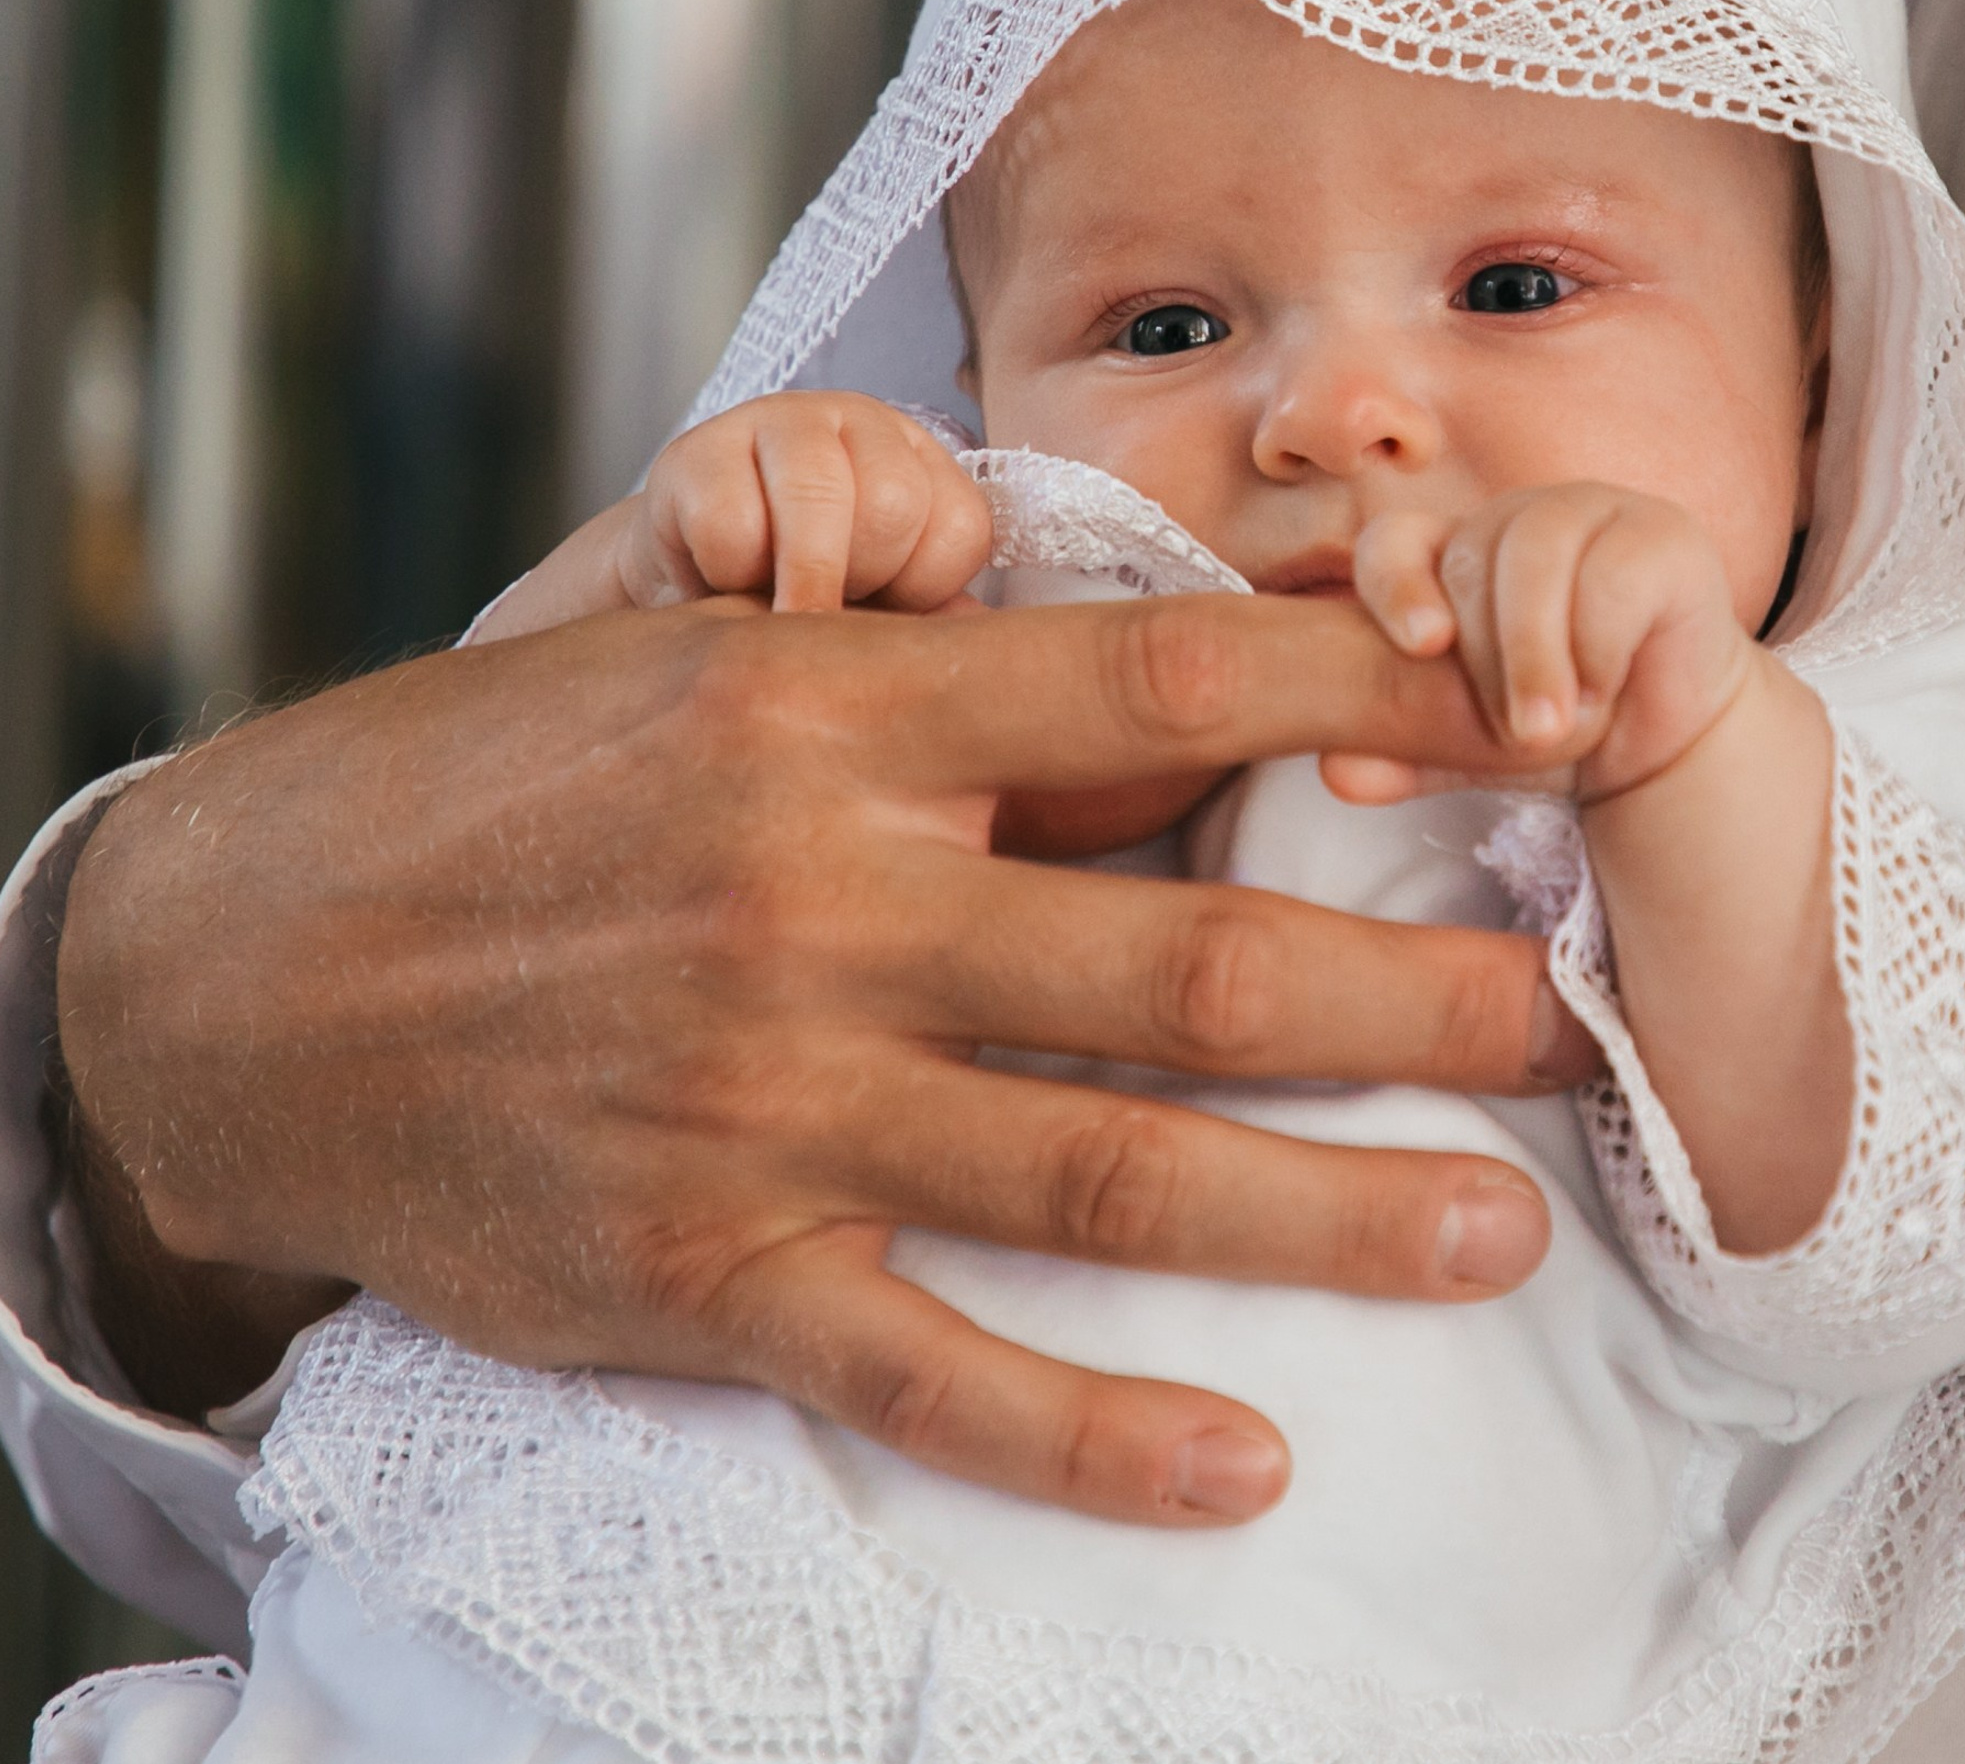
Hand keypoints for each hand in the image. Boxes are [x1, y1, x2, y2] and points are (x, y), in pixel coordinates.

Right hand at [57, 597, 1597, 1521]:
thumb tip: (1139, 663)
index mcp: (834, 717)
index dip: (1358, 693)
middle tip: (1568, 1017)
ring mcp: (766, 1100)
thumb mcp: (694, 657)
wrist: (238, 967)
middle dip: (1407, 995)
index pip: (1157, 690)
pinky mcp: (694, 1273)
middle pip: (1184, 964)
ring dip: (1324, 1214)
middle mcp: (822, 902)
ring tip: (1497, 1234)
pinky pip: (926, 1372)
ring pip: (1101, 1174)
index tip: (1513, 710)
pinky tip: (1243, 1465)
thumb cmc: (500, 785)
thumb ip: (911, 666)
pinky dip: (1089, 1433)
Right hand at [478, 393, 991, 639]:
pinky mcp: (696, 451)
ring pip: (817, 502)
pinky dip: (725, 577)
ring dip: (797, 580)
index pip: (959, 528)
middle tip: (821, 608)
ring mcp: (777, 424)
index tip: (879, 608)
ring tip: (776, 606)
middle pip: (893, 506)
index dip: (920, 592)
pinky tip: (719, 578)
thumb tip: (980, 659)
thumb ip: (932, 624)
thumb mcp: (881, 609)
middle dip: (857, 581)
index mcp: (922, 462)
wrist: (682, 584)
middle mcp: (859, 423)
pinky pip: (730, 529)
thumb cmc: (798, 600)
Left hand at [1340, 485, 1753, 801]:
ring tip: (1547, 731)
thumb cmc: (1556, 732)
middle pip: (1470, 554)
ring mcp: (1593, 513)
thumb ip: (1406, 753)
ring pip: (1537, 551)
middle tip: (1514, 736)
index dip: (1394, 585)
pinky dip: (1600, 644)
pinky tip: (1607, 689)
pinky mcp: (1662, 535)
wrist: (1665, 750)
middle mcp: (1518, 518)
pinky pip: (1613, 572)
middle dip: (1485, 657)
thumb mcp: (1471, 752)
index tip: (1420, 646)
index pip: (1394, 542)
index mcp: (1455, 553)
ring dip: (1535, 653)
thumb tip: (1337, 771)